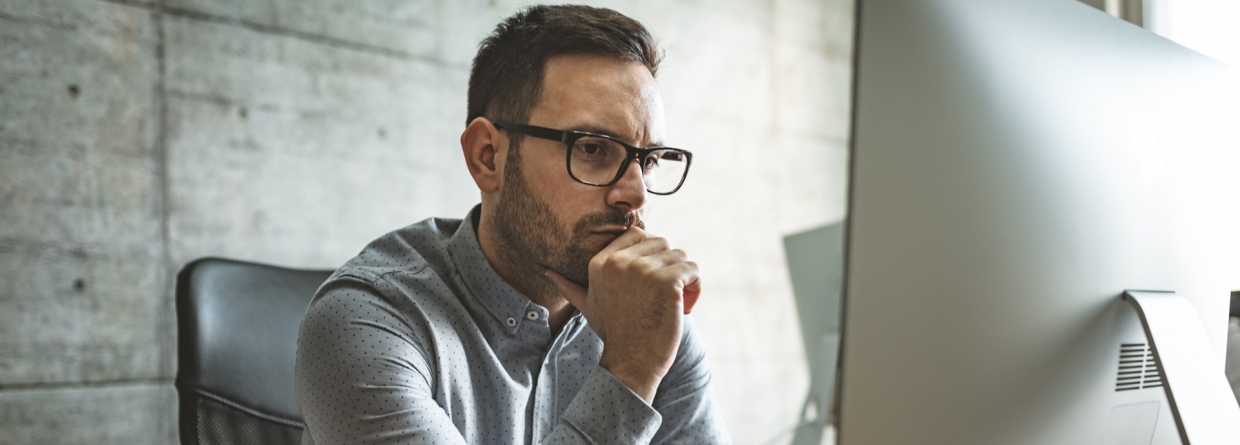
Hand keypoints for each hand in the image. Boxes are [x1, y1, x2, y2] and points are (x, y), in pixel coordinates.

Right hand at [545, 227, 700, 402]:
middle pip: (662, 242)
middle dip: (669, 264)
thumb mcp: (587, 305)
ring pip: (680, 255)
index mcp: (601, 262)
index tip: (652, 279)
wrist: (630, 363)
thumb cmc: (613, 333)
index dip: (651, 253)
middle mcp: (620, 262)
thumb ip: (569, 286)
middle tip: (666, 293)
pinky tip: (685, 304)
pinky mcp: (666, 283)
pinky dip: (695, 285)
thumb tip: (547, 271)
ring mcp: (644, 271)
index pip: (638, 234)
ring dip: (684, 276)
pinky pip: (692, 269)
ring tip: (676, 300)